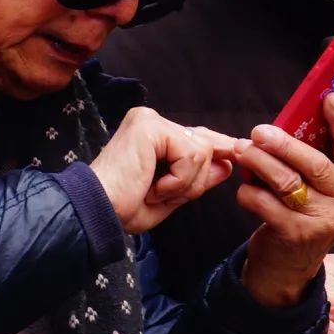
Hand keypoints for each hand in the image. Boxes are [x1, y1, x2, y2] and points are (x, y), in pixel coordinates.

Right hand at [90, 106, 239, 233]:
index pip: (196, 137)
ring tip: (154, 192)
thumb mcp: (171, 195)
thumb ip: (198, 177)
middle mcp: (151, 121)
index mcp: (153, 134)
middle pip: (204, 145)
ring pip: (202, 151)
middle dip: (194, 179)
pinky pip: (190, 154)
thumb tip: (228, 162)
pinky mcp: (150, 127)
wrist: (97, 213)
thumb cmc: (124, 207)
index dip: (218, 149)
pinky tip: (153, 187)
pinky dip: (178, 180)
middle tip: (160, 194)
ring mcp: (150, 120)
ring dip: (184, 183)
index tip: (236, 155)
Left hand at [236, 92, 333, 309]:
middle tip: (259, 131)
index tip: (328, 96)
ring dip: (259, 163)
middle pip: (313, 163)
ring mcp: (322, 221)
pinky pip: (264, 202)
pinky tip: (244, 185)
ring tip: (242, 150)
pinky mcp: (295, 234)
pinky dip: (248, 191)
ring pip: (286, 181)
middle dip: (283, 144)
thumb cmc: (313, 208)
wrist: (293, 262)